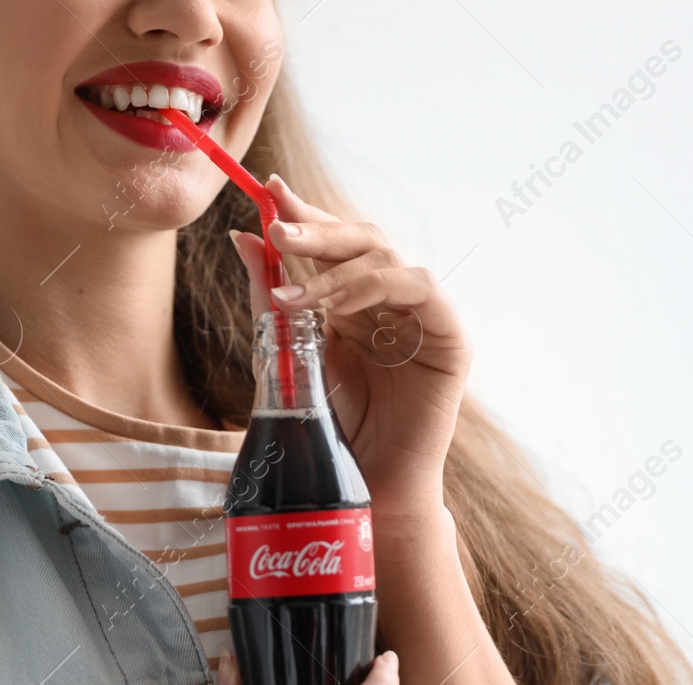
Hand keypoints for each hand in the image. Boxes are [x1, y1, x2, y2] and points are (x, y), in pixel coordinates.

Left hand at [230, 177, 470, 523]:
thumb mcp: (289, 354)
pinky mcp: (451, 337)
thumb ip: (271, 300)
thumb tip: (241, 238)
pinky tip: (336, 305)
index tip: (266, 190)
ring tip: (292, 283)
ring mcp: (425, 316)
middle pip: (361, 239)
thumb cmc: (331, 430)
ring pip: (386, 256)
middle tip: (276, 224)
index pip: (335, 242)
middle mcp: (394, 301)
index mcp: (358, 301)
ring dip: (335, 265)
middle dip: (316, 228)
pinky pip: (419, 287)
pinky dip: (375, 286)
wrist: (367, 487)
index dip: (305, 213)